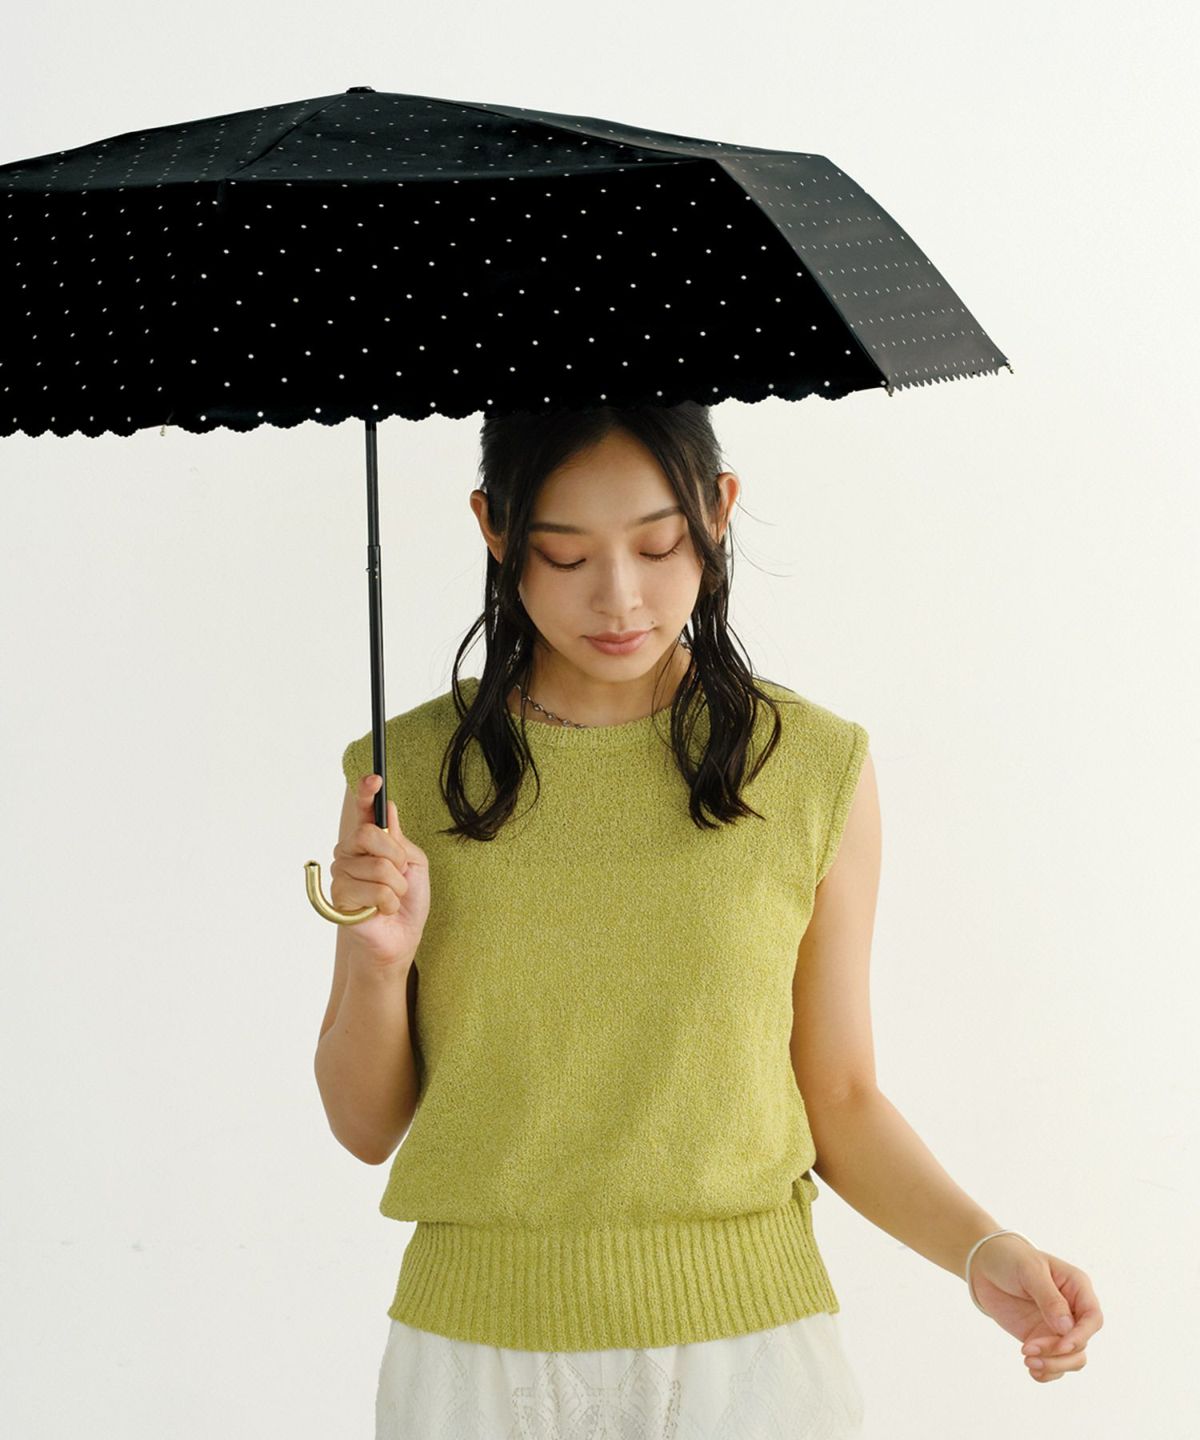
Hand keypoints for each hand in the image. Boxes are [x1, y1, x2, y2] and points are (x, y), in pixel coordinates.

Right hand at [329, 774, 429, 967]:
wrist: (400, 938)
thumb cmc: (406, 902)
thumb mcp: (414, 865)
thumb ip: (400, 840)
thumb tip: (388, 808)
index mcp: (368, 842)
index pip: (363, 811)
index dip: (365, 792)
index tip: (374, 779)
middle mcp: (349, 853)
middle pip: (368, 835)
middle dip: (395, 857)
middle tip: (400, 875)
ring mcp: (341, 874)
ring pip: (377, 866)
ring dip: (396, 886)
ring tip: (392, 898)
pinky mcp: (338, 897)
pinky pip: (373, 890)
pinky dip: (388, 903)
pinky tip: (382, 911)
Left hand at [969, 1236, 1103, 1383]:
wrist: (985, 1265)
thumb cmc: (1011, 1258)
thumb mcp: (1030, 1271)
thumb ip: (1049, 1298)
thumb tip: (1067, 1328)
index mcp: (1076, 1288)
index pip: (1092, 1318)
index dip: (1081, 1336)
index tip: (1061, 1345)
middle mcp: (1072, 1311)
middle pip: (1082, 1344)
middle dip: (1061, 1355)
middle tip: (1029, 1350)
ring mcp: (1057, 1327)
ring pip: (1070, 1358)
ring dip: (1053, 1365)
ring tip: (1027, 1361)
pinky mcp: (1041, 1339)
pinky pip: (1053, 1363)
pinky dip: (1046, 1371)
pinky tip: (1031, 1369)